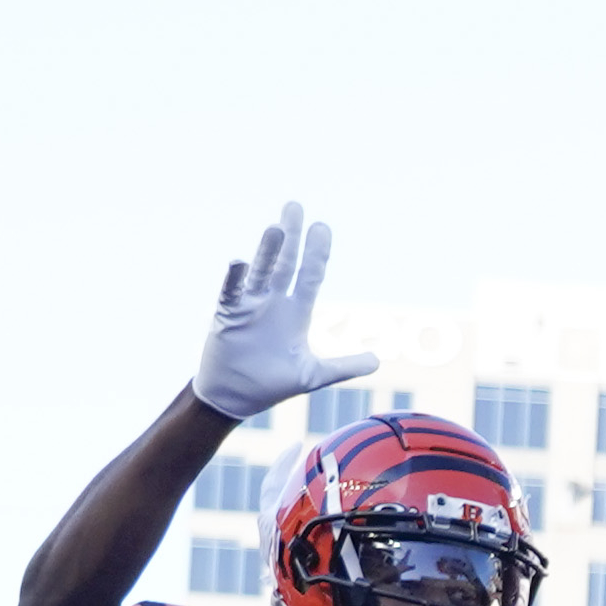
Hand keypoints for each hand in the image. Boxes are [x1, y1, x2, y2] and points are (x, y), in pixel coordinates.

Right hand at [192, 202, 376, 422]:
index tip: (322, 227)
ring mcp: (249, 307)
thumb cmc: (273, 383)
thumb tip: (378, 362)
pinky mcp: (227, 317)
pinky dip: (235, 279)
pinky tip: (239, 262)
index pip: (309, 276)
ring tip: (277, 228)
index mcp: (295, 313)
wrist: (237, 397)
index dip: (317, 253)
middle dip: (291, 236)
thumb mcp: (314, 375)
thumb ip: (344, 367)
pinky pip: (230, 293)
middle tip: (295, 207)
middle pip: (285, 263)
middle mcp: (273, 303)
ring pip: (260, 272)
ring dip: (268, 252)